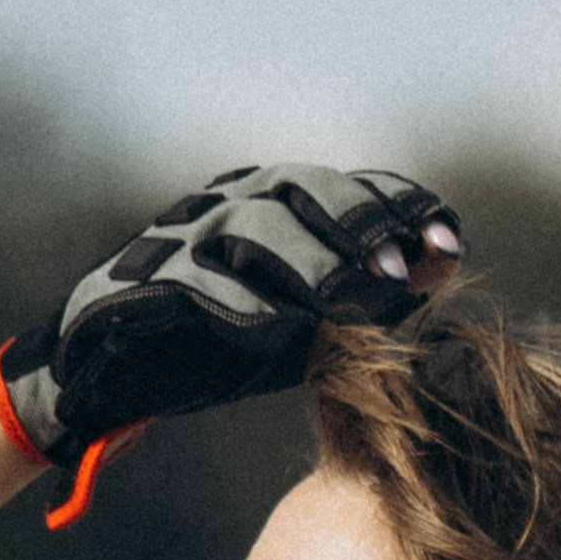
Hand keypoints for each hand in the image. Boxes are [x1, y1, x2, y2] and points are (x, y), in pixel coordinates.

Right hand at [0, 162, 462, 519]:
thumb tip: (448, 261)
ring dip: (308, 264)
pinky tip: (283, 336)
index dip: (403, 208)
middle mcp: (228, 202)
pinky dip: (242, 308)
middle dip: (359, 223)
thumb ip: (371, 290)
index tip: (451, 245)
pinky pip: (196, 285)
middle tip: (402, 270)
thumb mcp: (309, 318)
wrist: (108, 374)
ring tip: (352, 305)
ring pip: (251, 228)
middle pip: (301, 187)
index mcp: (274, 202)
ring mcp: (181, 236)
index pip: (350, 185)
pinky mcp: (141, 282)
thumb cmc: (219, 341)